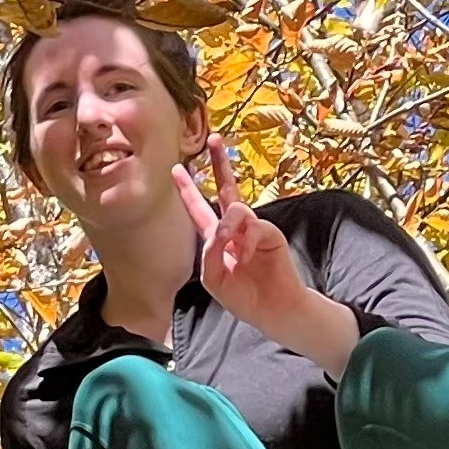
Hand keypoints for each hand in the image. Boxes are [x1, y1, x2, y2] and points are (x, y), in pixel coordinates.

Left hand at [172, 139, 324, 348]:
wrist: (272, 309)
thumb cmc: (242, 295)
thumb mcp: (213, 278)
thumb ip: (209, 254)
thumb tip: (218, 230)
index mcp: (217, 238)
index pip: (200, 209)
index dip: (188, 189)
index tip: (176, 168)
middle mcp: (235, 228)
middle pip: (226, 189)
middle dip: (219, 164)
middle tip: (214, 139)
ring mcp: (253, 229)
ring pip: (236, 209)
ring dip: (229, 225)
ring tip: (230, 245)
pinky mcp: (270, 234)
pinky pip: (254, 227)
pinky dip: (246, 242)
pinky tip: (248, 256)